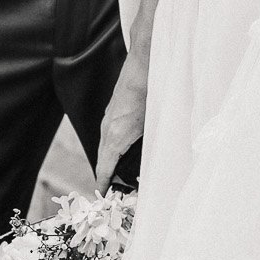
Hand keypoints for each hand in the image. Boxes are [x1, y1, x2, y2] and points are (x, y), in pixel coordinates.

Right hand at [94, 52, 148, 192]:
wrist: (144, 63)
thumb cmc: (152, 94)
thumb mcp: (155, 125)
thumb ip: (153, 146)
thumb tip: (157, 164)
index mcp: (115, 137)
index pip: (104, 168)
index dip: (103, 184)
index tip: (102, 196)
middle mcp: (107, 128)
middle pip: (102, 158)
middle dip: (106, 175)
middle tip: (113, 190)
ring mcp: (108, 117)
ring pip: (104, 144)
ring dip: (108, 160)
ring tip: (118, 173)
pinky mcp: (113, 109)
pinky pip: (108, 133)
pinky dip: (111, 146)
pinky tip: (123, 147)